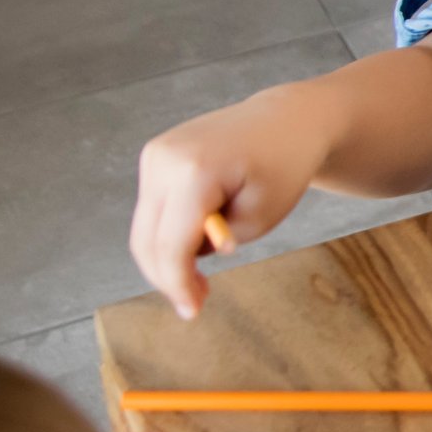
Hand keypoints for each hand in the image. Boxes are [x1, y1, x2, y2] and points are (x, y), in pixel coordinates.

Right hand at [130, 85, 337, 319]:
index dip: (177, 283)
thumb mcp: (264, 214)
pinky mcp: (154, 158)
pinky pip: (153, 211)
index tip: (191, 311)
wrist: (286, 120)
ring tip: (201, 280)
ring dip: (168, 259)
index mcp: (194, 170)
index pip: (171, 243)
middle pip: (147, 239)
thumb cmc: (283, 165)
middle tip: (196, 303)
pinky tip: (200, 243)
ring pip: (145, 228)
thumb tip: (186, 258)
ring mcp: (154, 155)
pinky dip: (170, 235)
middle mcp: (164, 159)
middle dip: (168, 277)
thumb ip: (223, 240)